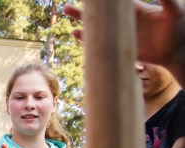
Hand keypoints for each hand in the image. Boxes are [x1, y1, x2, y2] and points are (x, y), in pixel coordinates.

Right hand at [64, 1, 184, 71]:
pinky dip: (88, 39)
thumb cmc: (178, 27)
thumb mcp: (174, 11)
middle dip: (84, 10)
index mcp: (134, 10)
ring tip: (67, 15)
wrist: (176, 49)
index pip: (114, 3)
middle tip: (67, 6)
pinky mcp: (119, 48)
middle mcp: (123, 22)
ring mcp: (119, 35)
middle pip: (100, 15)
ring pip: (96, 29)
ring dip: (82, 23)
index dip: (102, 1)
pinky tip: (77, 34)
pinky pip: (99, 44)